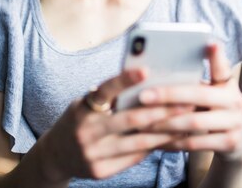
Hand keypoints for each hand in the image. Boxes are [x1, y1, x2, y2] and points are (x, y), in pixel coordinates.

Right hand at [36, 69, 189, 181]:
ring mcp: (91, 154)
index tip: (145, 70)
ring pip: (137, 141)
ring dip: (165, 131)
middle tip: (186, 101)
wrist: (55, 155)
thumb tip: (147, 82)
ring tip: (186, 121)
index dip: (125, 79)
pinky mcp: (99, 171)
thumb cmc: (80, 120)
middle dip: (162, 110)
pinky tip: (171, 139)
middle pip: (130, 119)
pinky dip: (154, 147)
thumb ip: (109, 98)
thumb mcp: (85, 105)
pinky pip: (133, 158)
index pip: (105, 90)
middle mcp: (84, 131)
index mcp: (82, 108)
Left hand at [138, 44, 241, 163]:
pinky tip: (156, 140)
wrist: (234, 142)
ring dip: (165, 123)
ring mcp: (236, 123)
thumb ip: (192, 82)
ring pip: (194, 123)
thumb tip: (156, 70)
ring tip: (143, 122)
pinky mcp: (231, 143)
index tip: (209, 42)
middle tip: (143, 96)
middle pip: (200, 95)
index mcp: (228, 83)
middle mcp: (236, 100)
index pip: (222, 67)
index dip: (217, 56)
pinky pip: (195, 144)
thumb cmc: (211, 110)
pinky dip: (173, 142)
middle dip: (168, 95)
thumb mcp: (208, 93)